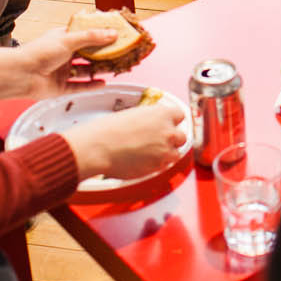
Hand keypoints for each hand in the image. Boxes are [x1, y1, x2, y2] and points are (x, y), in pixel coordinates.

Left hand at [0, 27, 115, 100]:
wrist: (20, 75)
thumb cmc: (38, 52)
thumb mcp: (68, 40)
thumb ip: (91, 37)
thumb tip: (112, 33)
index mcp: (63, 39)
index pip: (85, 34)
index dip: (99, 34)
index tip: (115, 34)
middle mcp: (63, 55)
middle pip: (88, 53)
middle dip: (103, 53)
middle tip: (121, 52)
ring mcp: (62, 71)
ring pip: (85, 70)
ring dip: (99, 69)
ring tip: (116, 67)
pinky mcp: (61, 87)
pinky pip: (80, 86)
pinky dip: (91, 85)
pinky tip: (104, 83)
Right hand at [61, 100, 188, 180]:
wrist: (99, 148)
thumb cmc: (109, 129)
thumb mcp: (134, 115)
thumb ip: (150, 120)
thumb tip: (152, 126)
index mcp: (161, 114)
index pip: (179, 115)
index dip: (172, 121)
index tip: (167, 125)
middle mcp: (167, 131)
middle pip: (181, 136)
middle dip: (172, 139)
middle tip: (158, 142)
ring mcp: (165, 149)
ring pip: (176, 153)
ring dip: (167, 153)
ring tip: (151, 154)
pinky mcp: (158, 166)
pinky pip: (165, 165)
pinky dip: (158, 164)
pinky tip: (145, 161)